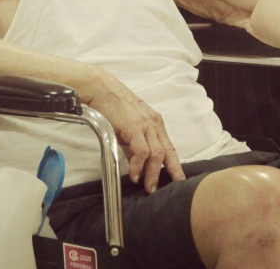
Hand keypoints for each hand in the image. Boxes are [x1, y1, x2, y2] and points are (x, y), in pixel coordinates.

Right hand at [85, 75, 184, 193]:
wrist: (101, 89)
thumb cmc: (113, 106)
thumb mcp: (128, 125)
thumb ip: (133, 144)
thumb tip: (136, 164)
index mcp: (155, 123)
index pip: (169, 147)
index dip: (175, 165)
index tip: (178, 180)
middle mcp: (154, 124)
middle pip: (168, 153)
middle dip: (170, 173)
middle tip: (167, 190)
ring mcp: (145, 125)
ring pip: (157, 154)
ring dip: (153, 173)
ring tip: (148, 187)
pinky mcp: (134, 127)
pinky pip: (141, 151)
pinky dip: (139, 165)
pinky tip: (134, 174)